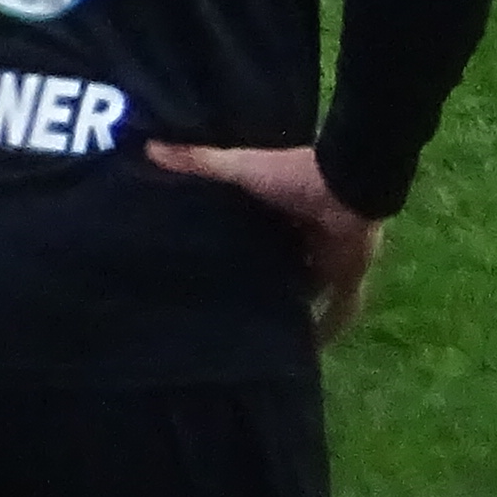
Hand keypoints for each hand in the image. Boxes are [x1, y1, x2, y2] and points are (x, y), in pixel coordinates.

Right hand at [148, 143, 383, 343]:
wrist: (347, 185)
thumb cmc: (295, 175)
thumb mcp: (240, 168)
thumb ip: (199, 161)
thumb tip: (149, 148)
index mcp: (281, 206)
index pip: (258, 228)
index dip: (241, 241)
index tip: (211, 259)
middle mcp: (304, 232)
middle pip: (281, 260)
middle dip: (264, 277)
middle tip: (231, 303)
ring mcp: (327, 255)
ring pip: (306, 284)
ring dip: (291, 302)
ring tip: (261, 329)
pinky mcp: (345, 274)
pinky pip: (340, 306)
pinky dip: (328, 326)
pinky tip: (311, 349)